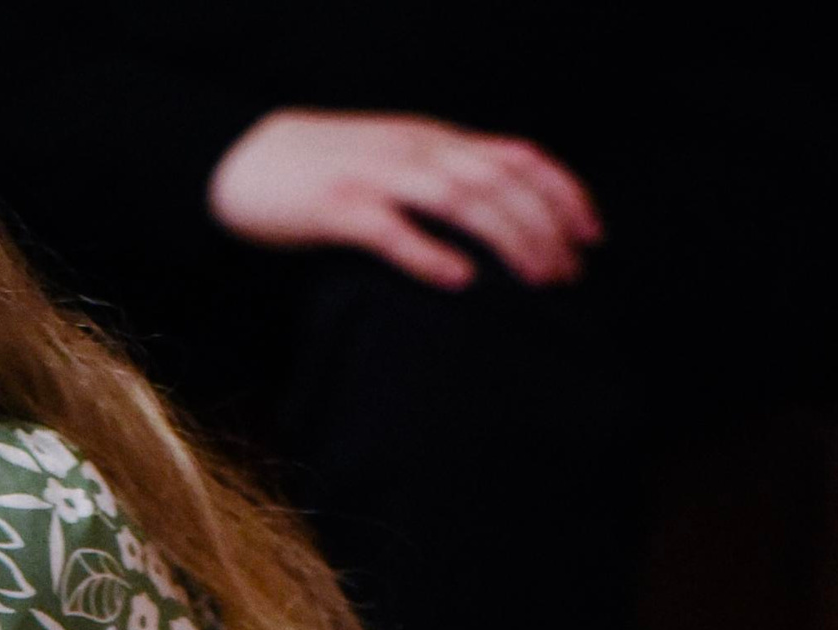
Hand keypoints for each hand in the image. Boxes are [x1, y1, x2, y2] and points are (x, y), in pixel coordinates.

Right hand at [209, 111, 600, 289]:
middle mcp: (415, 151)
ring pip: (459, 199)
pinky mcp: (337, 209)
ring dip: (506, 238)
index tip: (592, 236)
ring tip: (536, 278)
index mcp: (433, 141)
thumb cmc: (324, 176)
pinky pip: (391, 230)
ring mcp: (377, 177)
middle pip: (497, 180)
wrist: (244, 163)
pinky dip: (429, 253)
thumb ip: (443, 185)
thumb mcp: (396, 169)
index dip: (562, 192)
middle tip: (569, 273)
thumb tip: (498, 222)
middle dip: (544, 225)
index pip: (516, 156)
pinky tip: (460, 281)